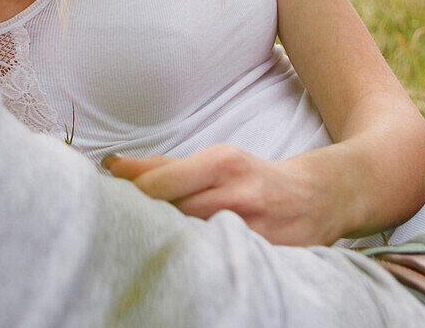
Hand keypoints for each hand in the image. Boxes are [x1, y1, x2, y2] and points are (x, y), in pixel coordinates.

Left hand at [105, 144, 340, 245]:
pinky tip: (181, 264)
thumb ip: (163, 166)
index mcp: (221, 163)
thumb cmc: (252, 177)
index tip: (109, 198)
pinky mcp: (263, 258)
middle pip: (171, 214)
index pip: (159, 183)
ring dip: (165, 243)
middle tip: (121, 225)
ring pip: (190, 241)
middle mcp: (236, 195)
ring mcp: (251, 231)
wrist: (316, 198)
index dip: (128, 194)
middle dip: (143, 220)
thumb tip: (113, 166)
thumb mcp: (213, 159)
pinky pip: (215, 263)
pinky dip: (195, 263)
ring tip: (147, 245)